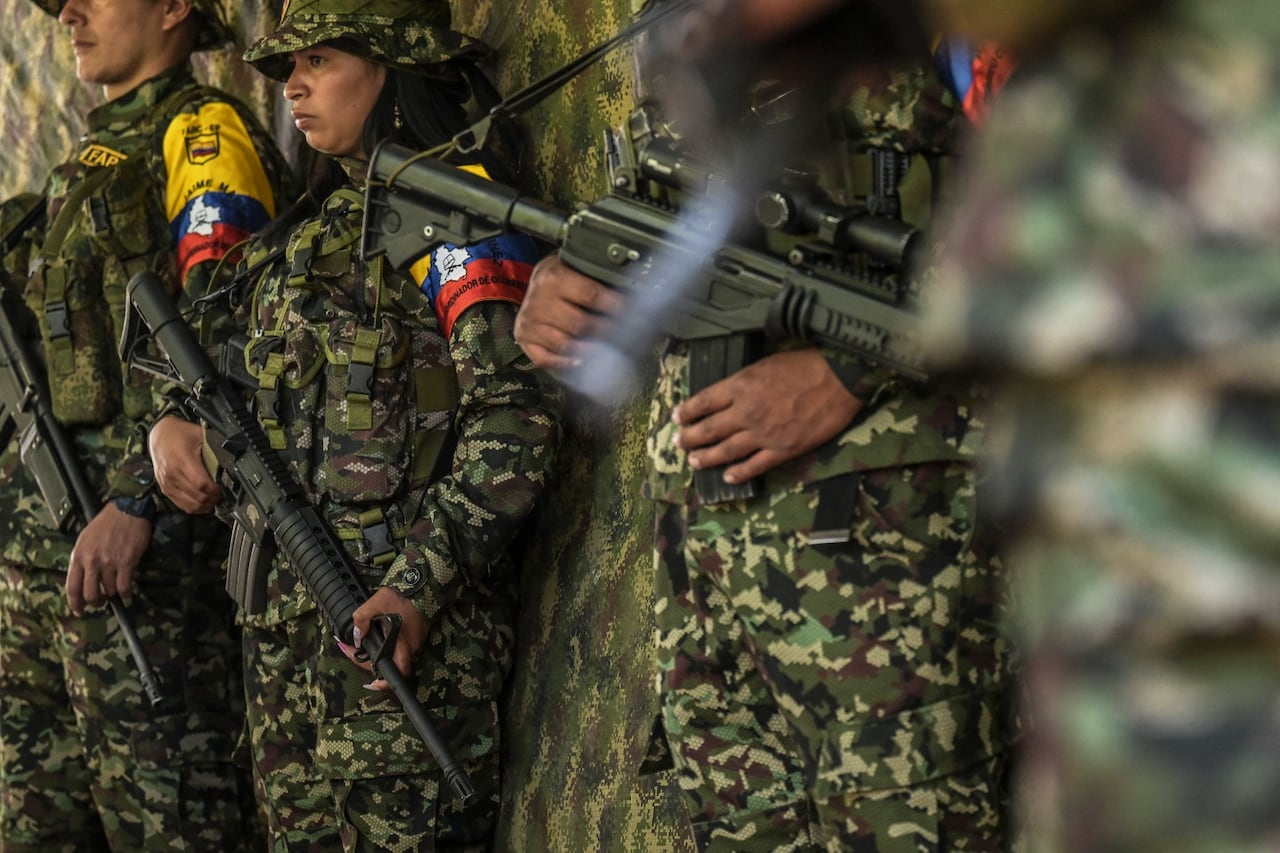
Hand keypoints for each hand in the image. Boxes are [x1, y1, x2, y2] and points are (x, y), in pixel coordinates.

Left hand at [66, 503, 150, 615]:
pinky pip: (124, 586)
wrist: (127, 510)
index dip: (75, 603)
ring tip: (116, 590)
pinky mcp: (126, 562)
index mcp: (78, 556)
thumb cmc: (106, 523)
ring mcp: (109, 563)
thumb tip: (84, 579)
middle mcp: (92, 561)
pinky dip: (126, 593)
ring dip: (113, 594)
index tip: (79, 610)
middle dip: (96, 602)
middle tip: (101, 602)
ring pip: (109, 591)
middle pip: (90, 594)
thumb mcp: (85, 539)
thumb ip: (82, 559)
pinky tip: (127, 592)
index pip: (72, 587)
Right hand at [150, 415, 220, 513]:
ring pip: (191, 505)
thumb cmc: (179, 435)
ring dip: (206, 504)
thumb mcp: (200, 435)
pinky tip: (205, 501)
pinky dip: (196, 506)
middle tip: (223, 493)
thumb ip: (215, 449)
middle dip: (214, 498)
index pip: (202, 484)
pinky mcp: (165, 490)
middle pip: (198, 497)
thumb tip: (233, 459)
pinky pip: (183, 505)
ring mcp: (167, 484)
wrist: (159, 436)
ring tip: (215, 498)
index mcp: (182, 461)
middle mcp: (172, 475)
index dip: (216, 489)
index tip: (225, 486)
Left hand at [341, 586, 429, 690]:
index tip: (371, 684)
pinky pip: (401, 645)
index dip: (384, 683)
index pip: (398, 673)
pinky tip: (379, 633)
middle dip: (372, 664)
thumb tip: (357, 637)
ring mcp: (416, 641)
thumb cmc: (400, 596)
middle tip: (357, 653)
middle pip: (392, 666)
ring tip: (363, 643)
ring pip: (396, 655)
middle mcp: (411, 647)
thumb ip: (362, 620)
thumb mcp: (375, 603)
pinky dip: (388, 643)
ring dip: (379, 653)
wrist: (422, 583)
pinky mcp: (417, 634)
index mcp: (402, 644)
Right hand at [514, 254, 623, 371]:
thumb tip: (634, 292)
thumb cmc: (561, 276)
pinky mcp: (523, 337)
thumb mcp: (575, 266)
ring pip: (564, 344)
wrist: (532, 281)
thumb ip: (596, 278)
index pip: (591, 295)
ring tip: (609, 352)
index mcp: (555, 277)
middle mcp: (539, 299)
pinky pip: (545, 358)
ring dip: (589, 351)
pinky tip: (580, 362)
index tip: (635, 314)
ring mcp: (529, 321)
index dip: (615, 307)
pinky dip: (564, 364)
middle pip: (579, 324)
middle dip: (606, 331)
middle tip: (626, 336)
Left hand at [672, 348, 862, 482]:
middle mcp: (746, 412)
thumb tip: (726, 393)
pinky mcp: (783, 449)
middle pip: (708, 429)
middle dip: (689, 438)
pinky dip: (739, 473)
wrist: (839, 378)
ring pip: (726, 450)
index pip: (703, 402)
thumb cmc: (805, 364)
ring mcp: (763, 433)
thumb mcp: (765, 364)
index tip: (677, 417)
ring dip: (707, 458)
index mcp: (740, 386)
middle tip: (679, 443)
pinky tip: (729, 477)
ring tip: (695, 461)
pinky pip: (755, 466)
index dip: (686, 411)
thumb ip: (742, 382)